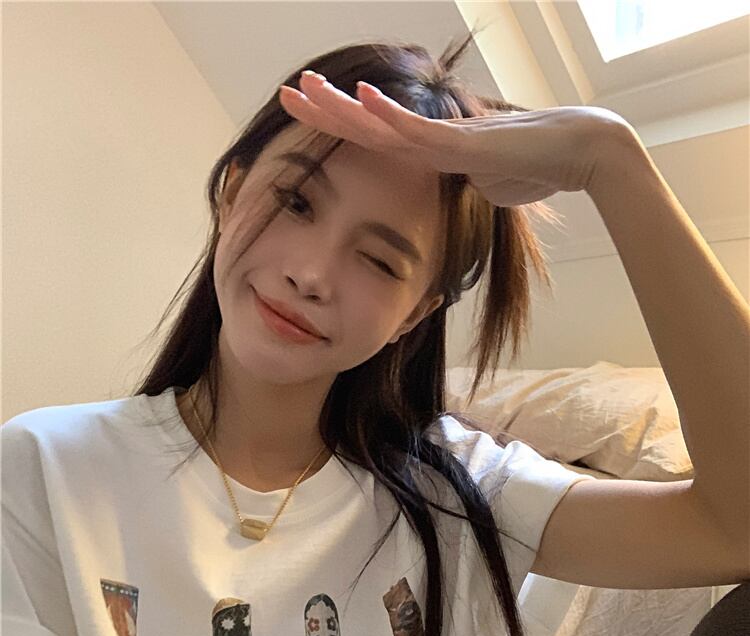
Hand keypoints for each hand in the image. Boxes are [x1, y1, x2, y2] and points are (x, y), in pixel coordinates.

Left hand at [279, 72, 631, 207]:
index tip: (306, 116)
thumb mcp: (487, 184)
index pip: (374, 138)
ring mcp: (446, 138)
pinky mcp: (467, 144)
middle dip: (325, 110)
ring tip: (306, 89)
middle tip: (287, 92)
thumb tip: (460, 190)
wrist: (579, 154)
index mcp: (430, 150)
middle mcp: (431, 138)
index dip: (338, 126)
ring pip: (384, 123)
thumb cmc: (536, 167)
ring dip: (344, 108)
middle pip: (367, 124)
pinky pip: (421, 132)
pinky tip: (363, 100)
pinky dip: (391, 117)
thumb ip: (463, 184)